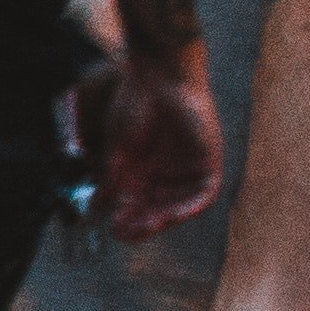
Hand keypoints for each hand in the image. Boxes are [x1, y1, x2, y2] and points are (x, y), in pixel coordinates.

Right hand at [90, 49, 223, 235]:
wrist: (160, 77)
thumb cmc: (135, 103)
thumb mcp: (119, 145)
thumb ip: (114, 176)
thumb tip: (100, 204)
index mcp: (143, 167)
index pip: (136, 202)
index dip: (126, 217)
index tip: (113, 228)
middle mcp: (165, 172)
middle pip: (156, 207)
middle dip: (142, 222)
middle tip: (126, 233)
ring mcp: (188, 168)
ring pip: (178, 205)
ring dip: (163, 219)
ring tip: (146, 227)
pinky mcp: (209, 163)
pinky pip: (203, 195)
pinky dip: (189, 208)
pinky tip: (172, 216)